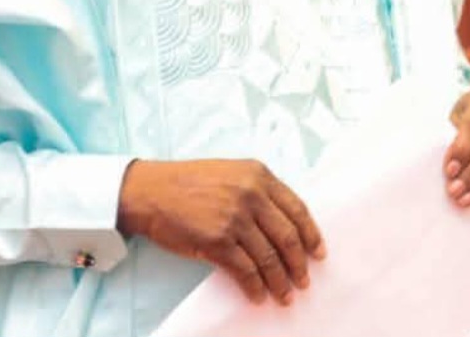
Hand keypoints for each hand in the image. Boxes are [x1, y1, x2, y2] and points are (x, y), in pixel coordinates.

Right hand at [117, 159, 324, 305]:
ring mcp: (234, 218)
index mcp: (256, 174)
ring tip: (284, 295)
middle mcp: (250, 194)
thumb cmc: (187, 183)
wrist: (151, 190)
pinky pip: (246, 271)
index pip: (297, 208)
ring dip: (280, 282)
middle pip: (288, 237)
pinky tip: (258, 295)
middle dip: (299, 264)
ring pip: (269, 258)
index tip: (319, 253)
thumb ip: (256, 191)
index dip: (311, 235)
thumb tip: (282, 226)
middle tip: (303, 281)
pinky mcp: (217, 241)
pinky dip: (256, 287)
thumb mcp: (229, 173)